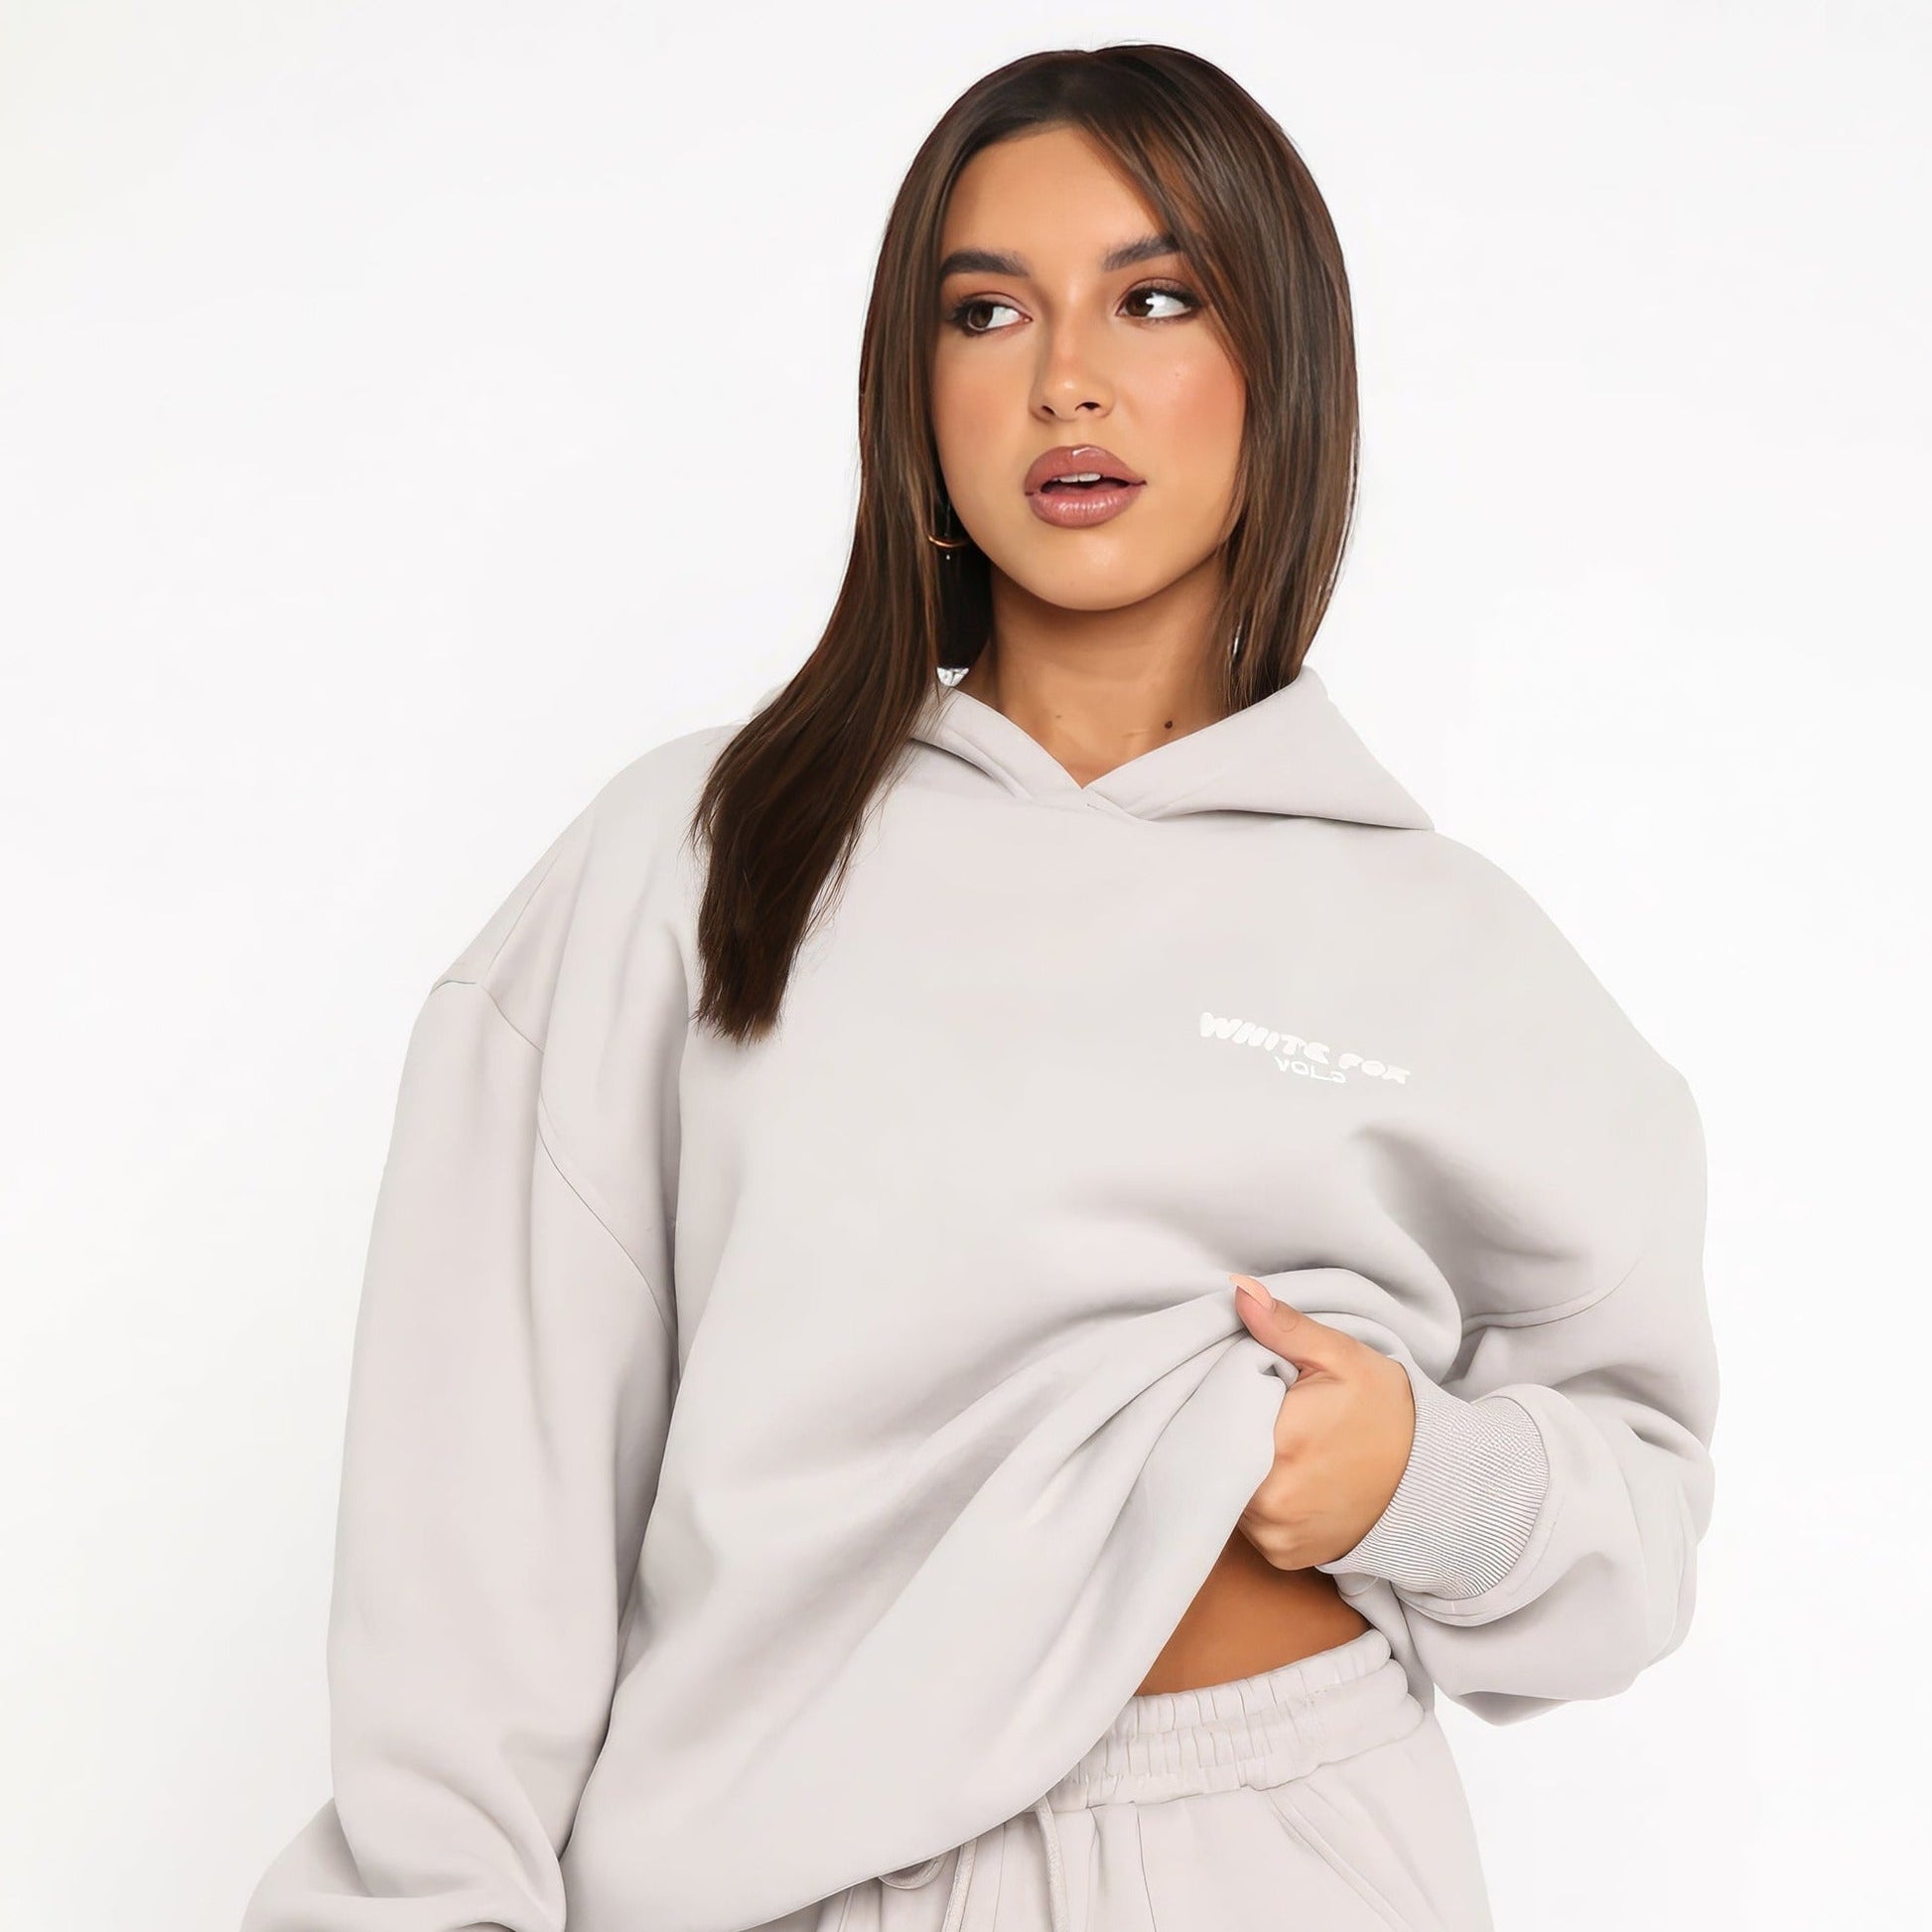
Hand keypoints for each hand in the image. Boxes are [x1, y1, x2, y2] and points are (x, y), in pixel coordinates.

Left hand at [1227, 1272, 1415, 1570]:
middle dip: (1220, 1432)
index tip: (1228, 1383)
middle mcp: (1272, 1504)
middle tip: (1247, 1408)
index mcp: (1280, 1446)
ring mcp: (1276, 1536)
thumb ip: (1285, 1326)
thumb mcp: (1341, 1357)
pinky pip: (1245, 1523)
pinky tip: (1278, 1474)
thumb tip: (1239, 1291)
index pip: (1209, 1419)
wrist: (1431, 1480)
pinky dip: (1252, 1498)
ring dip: (1232, 1467)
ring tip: (1266, 1441)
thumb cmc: (1386, 1411)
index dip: (1212, 1398)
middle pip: (1211, 1459)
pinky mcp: (1282, 1557)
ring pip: (1223, 1491)